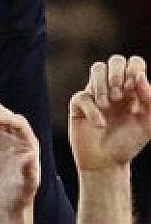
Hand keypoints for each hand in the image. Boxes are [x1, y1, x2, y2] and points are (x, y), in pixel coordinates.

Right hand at [0, 90, 39, 208]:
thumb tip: (31, 157)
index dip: (5, 118)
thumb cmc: (19, 198)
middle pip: (6, 115)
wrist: (7, 206)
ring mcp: (5, 141)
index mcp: (29, 145)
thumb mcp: (27, 187)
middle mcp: (18, 139)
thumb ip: (30, 173)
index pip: (18, 124)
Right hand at [69, 55, 150, 170]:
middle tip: (121, 95)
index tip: (134, 89)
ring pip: (97, 68)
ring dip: (103, 84)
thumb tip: (140, 77)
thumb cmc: (129, 143)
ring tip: (108, 104)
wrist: (107, 163)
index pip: (134, 63)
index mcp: (133, 89)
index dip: (134, 70)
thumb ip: (150, 100)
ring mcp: (96, 94)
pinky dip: (92, 110)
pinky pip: (82, 96)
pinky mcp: (79, 105)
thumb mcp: (148, 123)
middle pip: (115, 60)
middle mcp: (114, 87)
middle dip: (118, 74)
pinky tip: (100, 124)